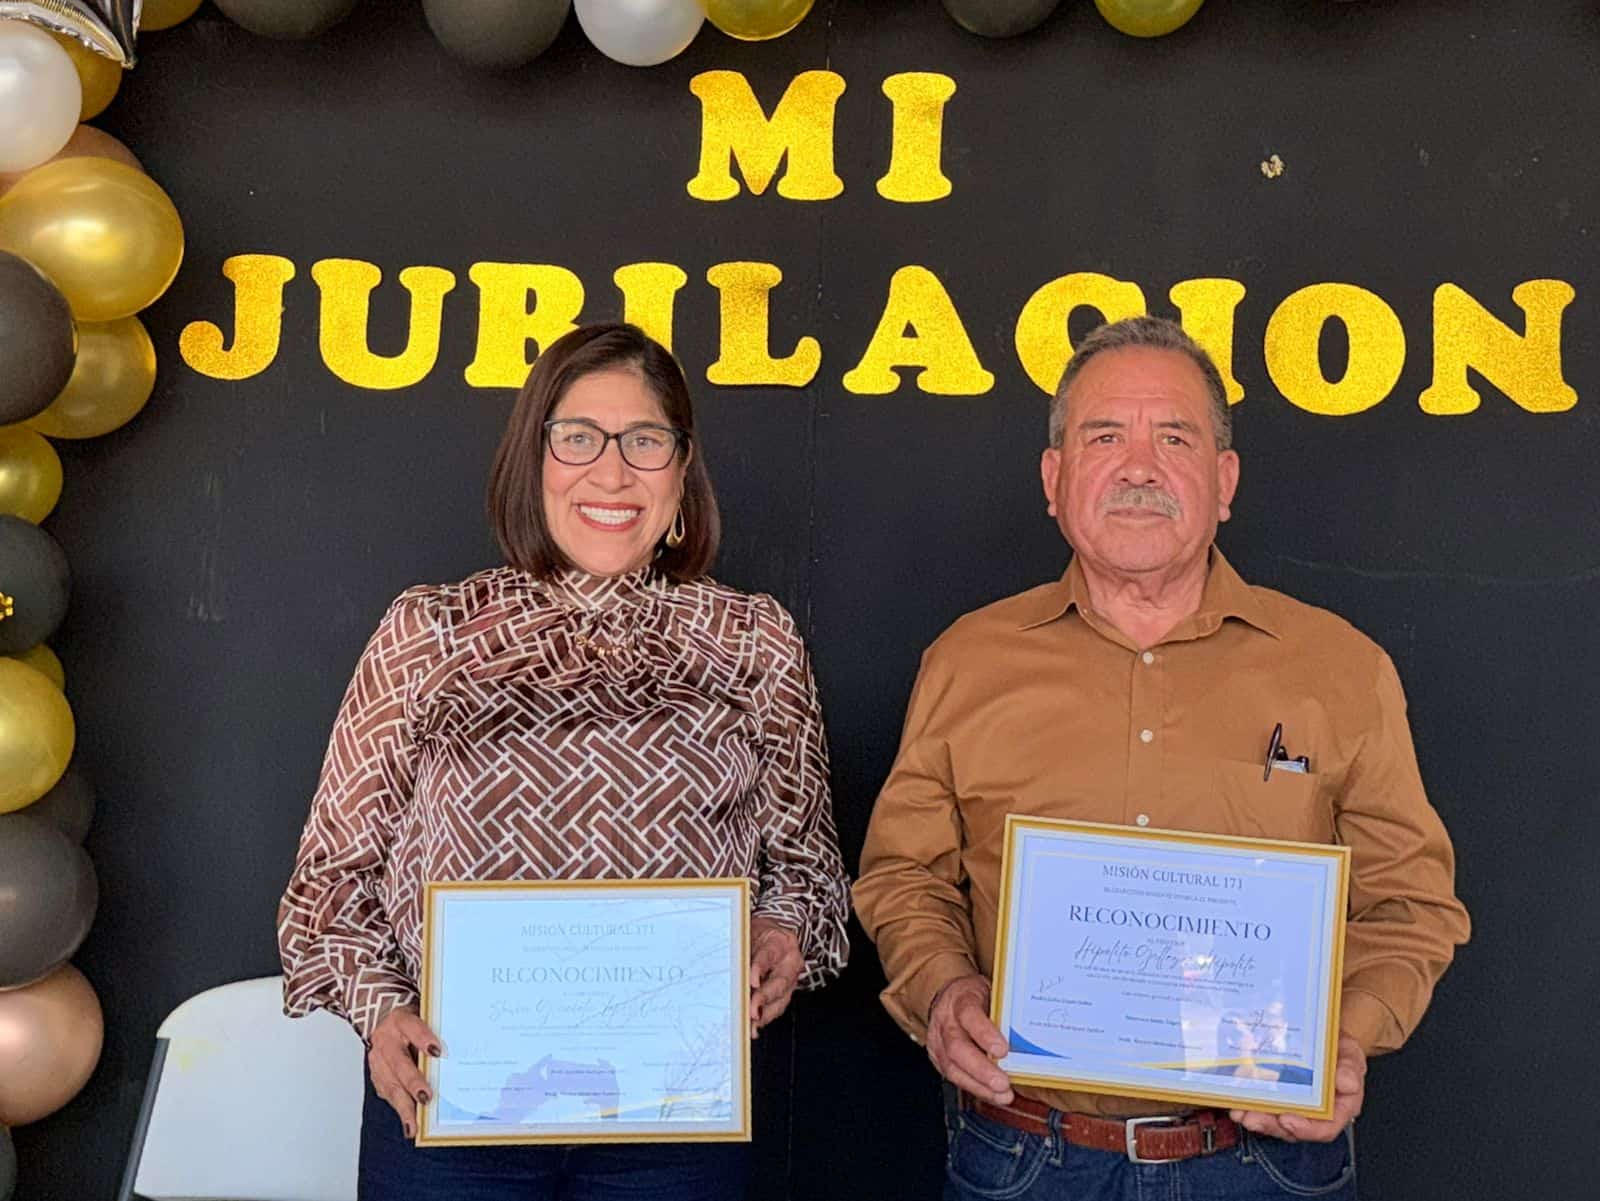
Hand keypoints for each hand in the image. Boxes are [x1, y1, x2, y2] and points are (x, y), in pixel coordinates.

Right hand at [368, 1004, 440, 1139]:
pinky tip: (410, 1123)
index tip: (437, 1052)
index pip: (412, 1027)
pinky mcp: (377, 1076)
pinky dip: (400, 1110)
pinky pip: (388, 1094)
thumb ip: (438, 1031)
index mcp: (400, 1020)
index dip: (423, 1039)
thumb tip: (460, 1053)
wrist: (385, 1020)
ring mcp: (378, 1059)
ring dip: (404, 1105)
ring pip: (390, 1084)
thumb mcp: (425, 1018)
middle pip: (399, 1062)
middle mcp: (386, 1040)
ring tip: (414, 1124)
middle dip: (413, 1082)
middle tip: (426, 1097)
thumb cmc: (414, 1022)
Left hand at [749, 917, 803, 1037]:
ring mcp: (790, 978)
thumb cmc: (759, 934)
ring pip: (781, 999)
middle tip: (751, 1010)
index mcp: (780, 942)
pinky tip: (754, 1027)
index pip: (769, 954)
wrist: (774, 934)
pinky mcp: (786, 992)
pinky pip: (778, 1007)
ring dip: (765, 1013)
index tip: (752, 981)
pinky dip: (765, 1018)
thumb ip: (741, 946)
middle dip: (764, 998)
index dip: (760, 968)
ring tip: (751, 1024)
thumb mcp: (750, 932)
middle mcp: (790, 961)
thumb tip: (725, 963)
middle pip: (779, 982)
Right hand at [926, 974, 1012, 1104]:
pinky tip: (994, 1096)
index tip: (1003, 1050)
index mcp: (960, 998)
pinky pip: (955, 1078)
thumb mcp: (990, 992)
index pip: (969, 1015)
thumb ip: (1004, 1011)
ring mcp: (938, 1042)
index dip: (985, 1034)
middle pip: (957, 1048)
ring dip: (979, 1086)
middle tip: (1002, 1083)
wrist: (949, 996)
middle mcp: (945, 1021)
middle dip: (981, 1070)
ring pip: (952, 1068)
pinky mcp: (938, 1059)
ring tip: (1002, 1095)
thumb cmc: (976, 996)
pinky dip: (977, 1089)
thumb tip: (1030, 1032)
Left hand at [1230, 1036, 1364, 1141]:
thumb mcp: (1350, 1054)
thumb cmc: (1339, 1050)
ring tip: (1239, 1111)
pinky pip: (1262, 1104)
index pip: (1324, 1128)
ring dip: (1255, 1117)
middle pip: (1292, 1128)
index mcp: (1338, 1108)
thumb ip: (1349, 1067)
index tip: (1287, 1120)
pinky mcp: (1276, 1095)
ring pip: (1273, 1120)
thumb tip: (1346, 1081)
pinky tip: (1235, 1099)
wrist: (1322, 1036)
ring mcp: (1293, 1105)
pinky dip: (1247, 1103)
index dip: (1305, 1129)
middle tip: (1251, 1118)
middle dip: (1270, 1125)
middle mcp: (1314, 1112)